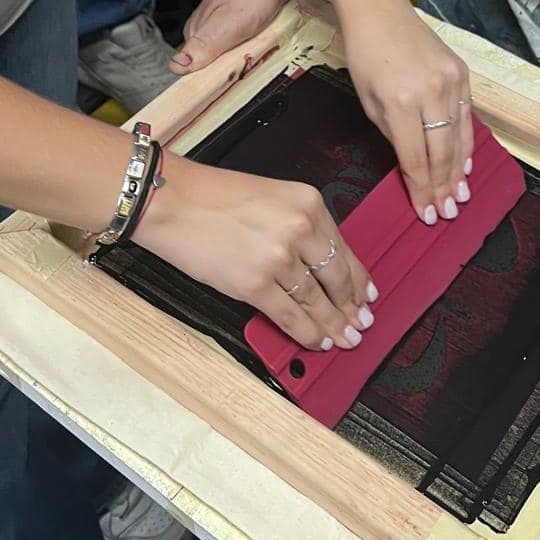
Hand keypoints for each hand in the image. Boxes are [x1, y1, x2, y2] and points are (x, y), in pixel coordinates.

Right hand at [136, 157, 376, 352]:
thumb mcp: (272, 198)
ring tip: (343, 338)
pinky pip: (290, 316)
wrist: (172, 201)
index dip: (358, 279)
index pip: (344, 248)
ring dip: (332, 325)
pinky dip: (307, 333)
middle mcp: (299, 228)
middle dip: (351, 307)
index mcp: (307, 203)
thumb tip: (322, 266)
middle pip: (336, 278)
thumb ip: (300, 227)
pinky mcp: (254, 284)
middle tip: (361, 323)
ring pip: (316, 301)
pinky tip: (316, 342)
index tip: (367, 295)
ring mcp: (278, 258)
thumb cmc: (213, 197)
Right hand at [175, 0, 298, 72]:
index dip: (212, 81)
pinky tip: (270, 39)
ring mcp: (231, 25)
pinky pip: (254, 43)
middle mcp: (210, 29)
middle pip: (219, 66)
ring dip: (253, 56)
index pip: (195, 71)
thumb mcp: (226, 25)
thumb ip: (202, 47)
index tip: (229, 83)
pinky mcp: (249, 21)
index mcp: (197, 33)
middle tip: (251, 62)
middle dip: (237, 69)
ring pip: (239, 55)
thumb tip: (176, 66)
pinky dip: (263, 44)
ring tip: (263, 48)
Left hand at [342, 0, 474, 223]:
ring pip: (460, 138)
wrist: (380, 13)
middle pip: (442, 153)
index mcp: (401, 103)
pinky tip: (466, 162)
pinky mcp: (462, 73)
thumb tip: (414, 168)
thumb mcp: (369, 103)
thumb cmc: (366, 57)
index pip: (415, 159)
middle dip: (444, 187)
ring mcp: (451, 81)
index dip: (421, 190)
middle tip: (447, 212)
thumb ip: (394, 137)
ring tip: (461, 196)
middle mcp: (431, 93)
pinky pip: (467, 117)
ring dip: (460, 171)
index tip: (426, 213)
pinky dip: (467, 142)